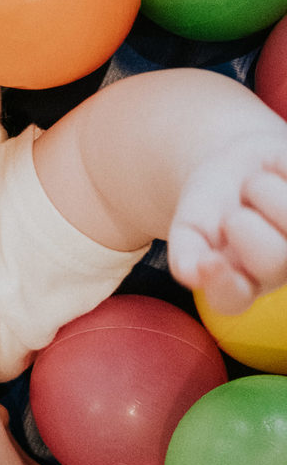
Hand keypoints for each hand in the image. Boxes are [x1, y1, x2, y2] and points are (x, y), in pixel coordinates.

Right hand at [168, 129, 286, 315]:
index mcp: (237, 286)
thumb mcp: (190, 226)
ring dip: (263, 189)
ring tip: (255, 189)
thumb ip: (186, 253)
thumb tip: (191, 274)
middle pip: (273, 259)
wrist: (241, 170)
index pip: (231, 298)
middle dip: (240, 221)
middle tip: (233, 212)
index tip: (208, 262)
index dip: (222, 283)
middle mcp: (278, 272)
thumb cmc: (213, 206)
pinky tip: (278, 172)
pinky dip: (281, 165)